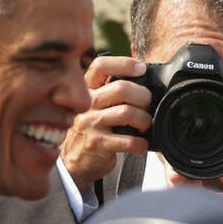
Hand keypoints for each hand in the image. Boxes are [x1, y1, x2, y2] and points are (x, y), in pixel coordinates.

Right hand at [61, 55, 151, 191]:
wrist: (75, 160)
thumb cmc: (93, 129)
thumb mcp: (96, 105)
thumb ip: (112, 91)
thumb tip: (143, 77)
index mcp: (87, 90)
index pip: (101, 66)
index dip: (123, 63)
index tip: (141, 68)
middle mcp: (86, 104)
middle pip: (121, 88)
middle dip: (143, 97)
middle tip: (148, 106)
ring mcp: (90, 123)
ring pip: (127, 113)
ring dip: (144, 120)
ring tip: (144, 126)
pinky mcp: (97, 143)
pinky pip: (128, 140)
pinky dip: (141, 143)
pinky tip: (140, 145)